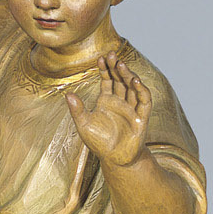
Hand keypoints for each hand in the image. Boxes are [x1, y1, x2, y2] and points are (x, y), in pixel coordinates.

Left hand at [66, 52, 151, 167]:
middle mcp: (120, 101)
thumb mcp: (83, 125)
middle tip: (112, 54)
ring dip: (128, 75)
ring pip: (132, 86)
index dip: (105, 68)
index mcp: (107, 101)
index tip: (101, 58)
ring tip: (121, 64)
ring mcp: (132, 108)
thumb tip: (68, 95)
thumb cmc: (99, 142)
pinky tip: (135, 81)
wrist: (115, 159)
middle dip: (116, 66)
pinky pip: (144, 100)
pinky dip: (141, 90)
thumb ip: (77, 110)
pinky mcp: (142, 117)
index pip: (108, 79)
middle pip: (120, 79)